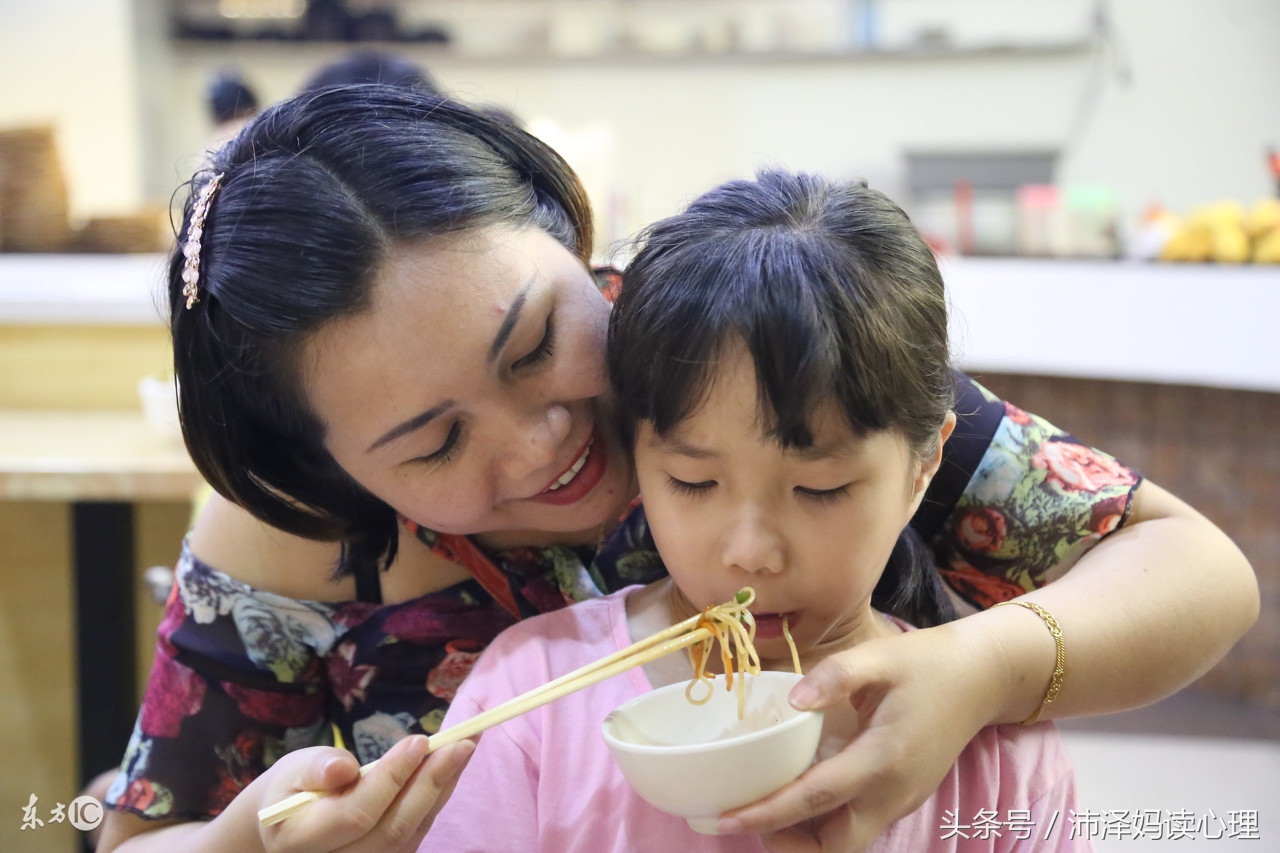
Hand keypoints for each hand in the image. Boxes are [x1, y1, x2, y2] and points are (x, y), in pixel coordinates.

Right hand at [257, 735, 474, 852]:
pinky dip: (436, 800)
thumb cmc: (291, 790)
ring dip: (442, 790)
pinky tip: (452, 769)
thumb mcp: (291, 771)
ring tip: (466, 748)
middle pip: (392, 830)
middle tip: (461, 743)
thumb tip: (343, 768)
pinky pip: (416, 834)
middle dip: (431, 784)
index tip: (419, 741)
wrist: (291, 826)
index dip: (390, 779)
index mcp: (301, 840)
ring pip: (410, 833)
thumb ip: (314, 769)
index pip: (356, 815)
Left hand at [718, 623, 1003, 851]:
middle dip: (787, 843)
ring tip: (768, 807)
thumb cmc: (928, 664)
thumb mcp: (880, 656)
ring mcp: (900, 801)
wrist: (982, 678)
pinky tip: (801, 793)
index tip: (726, 819)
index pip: (815, 798)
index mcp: (882, 758)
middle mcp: (892, 793)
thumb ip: (836, 675)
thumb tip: (794, 699)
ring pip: (847, 843)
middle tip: (747, 813)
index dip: (768, 813)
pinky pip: (859, 826)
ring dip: (806, 838)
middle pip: (834, 846)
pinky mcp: (902, 799)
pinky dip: (825, 823)